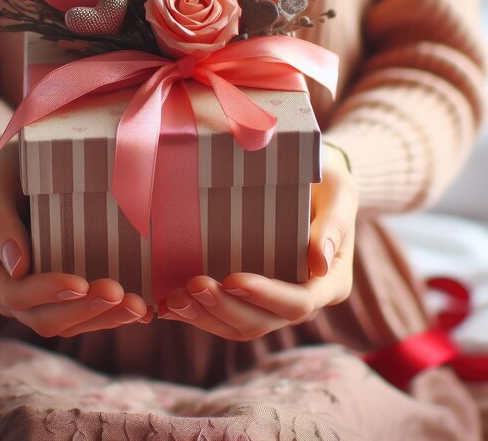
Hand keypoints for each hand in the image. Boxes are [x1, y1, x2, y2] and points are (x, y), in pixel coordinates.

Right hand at [0, 141, 151, 336]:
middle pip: (45, 318)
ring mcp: (41, 299)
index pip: (14, 295)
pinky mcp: (68, 294)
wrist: (32, 168)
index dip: (46, 293)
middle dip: (83, 310)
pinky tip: (141, 310)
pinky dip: (114, 314)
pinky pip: (88, 314)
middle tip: (119, 294)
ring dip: (105, 318)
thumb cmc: (10, 172)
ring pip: (71, 322)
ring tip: (137, 307)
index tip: (80, 283)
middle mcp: (11, 294)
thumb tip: (17, 266)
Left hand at [159, 144, 357, 340]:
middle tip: (193, 286)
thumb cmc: (326, 182)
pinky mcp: (250, 298)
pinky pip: (223, 317)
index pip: (298, 302)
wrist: (308, 182)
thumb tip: (319, 262)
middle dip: (225, 307)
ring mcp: (274, 303)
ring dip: (205, 316)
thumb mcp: (339, 192)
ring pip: (239, 326)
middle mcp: (302, 300)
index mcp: (329, 282)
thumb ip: (334, 224)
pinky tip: (169, 304)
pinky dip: (197, 314)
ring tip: (175, 298)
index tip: (231, 278)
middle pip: (263, 321)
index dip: (264, 295)